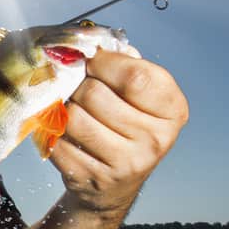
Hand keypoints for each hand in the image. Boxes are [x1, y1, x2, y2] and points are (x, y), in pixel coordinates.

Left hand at [50, 49, 188, 212]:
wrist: (114, 185)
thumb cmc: (126, 126)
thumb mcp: (139, 94)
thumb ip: (125, 64)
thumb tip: (95, 43)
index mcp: (173, 110)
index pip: (136, 75)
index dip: (105, 61)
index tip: (93, 61)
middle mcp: (156, 139)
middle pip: (96, 94)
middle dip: (80, 85)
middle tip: (82, 90)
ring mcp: (126, 163)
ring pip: (74, 117)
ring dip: (66, 109)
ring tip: (75, 111)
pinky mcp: (94, 178)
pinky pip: (58, 141)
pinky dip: (54, 133)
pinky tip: (67, 134)